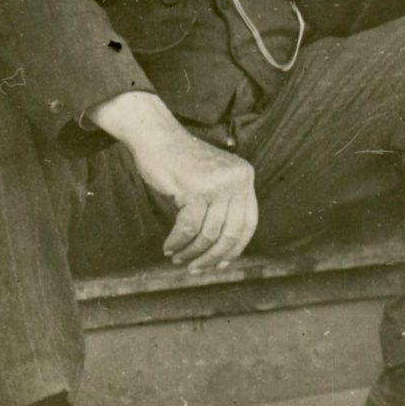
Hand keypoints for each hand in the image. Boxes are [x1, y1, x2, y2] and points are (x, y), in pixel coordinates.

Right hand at [89, 91, 258, 270]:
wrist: (156, 137)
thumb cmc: (179, 164)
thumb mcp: (210, 183)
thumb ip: (221, 209)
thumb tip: (222, 255)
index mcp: (245, 176)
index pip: (248, 222)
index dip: (235, 248)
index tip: (220, 264)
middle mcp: (237, 178)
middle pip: (231, 232)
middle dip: (212, 256)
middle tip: (195, 268)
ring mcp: (218, 183)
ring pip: (209, 234)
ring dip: (191, 252)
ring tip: (178, 258)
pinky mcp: (196, 188)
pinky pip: (189, 228)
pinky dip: (177, 242)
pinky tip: (168, 247)